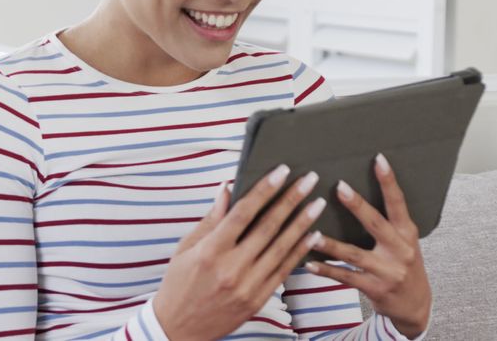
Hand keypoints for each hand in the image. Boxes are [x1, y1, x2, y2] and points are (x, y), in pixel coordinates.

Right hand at [152, 165, 327, 340]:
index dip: (264, 190)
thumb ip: (211, 219)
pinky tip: (313, 235)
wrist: (179, 329)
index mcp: (210, 251)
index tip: (281, 171)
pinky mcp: (257, 300)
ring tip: (317, 203)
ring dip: (302, 223)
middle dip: (291, 200)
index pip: (243, 213)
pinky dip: (300, 251)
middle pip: (268, 227)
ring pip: (281, 248)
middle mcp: (231, 268)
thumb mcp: (186, 248)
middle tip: (309, 179)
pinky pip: (283, 270)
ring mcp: (247, 286)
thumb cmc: (178, 283)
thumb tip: (227, 189)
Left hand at [304, 153, 431, 337]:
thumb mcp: (406, 240)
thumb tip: (362, 189)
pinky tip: (309, 263)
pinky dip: (326, 270)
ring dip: (331, 244)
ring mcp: (387, 271)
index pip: (398, 202)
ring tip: (311, 233)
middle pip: (376, 223)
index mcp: (407, 233)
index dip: (389, 181)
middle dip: (357, 205)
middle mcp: (400, 250)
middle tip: (339, 186)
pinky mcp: (374, 288)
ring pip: (354, 255)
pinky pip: (346, 277)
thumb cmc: (404, 264)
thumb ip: (390, 221)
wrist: (415, 305)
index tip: (378, 159)